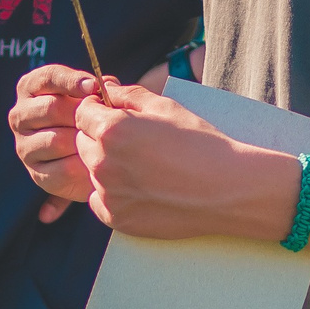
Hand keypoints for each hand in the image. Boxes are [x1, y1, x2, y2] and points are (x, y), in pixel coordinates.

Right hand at [11, 64, 112, 222]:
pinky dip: (84, 166)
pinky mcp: (37, 173)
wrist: (98, 161)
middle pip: (51, 108)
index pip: (48, 78)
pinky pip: (62, 169)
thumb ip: (101, 88)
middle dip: (81, 114)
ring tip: (104, 142)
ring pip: (56, 140)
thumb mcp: (98, 98)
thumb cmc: (95, 118)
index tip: (94, 87)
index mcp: (31, 88)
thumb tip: (107, 85)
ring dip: (83, 141)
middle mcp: (20, 115)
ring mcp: (25, 146)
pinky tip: (98, 163)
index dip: (71, 81)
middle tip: (105, 119)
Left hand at [74, 79, 299, 240]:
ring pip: (91, 172)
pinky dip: (113, 194)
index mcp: (112, 130)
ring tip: (143, 166)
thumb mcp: (166, 107)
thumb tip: (106, 89)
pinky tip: (142, 189)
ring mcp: (108, 193)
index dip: (97, 112)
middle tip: (133, 143)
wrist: (228, 189)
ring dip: (106, 166)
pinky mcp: (116, 218)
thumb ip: (129, 95)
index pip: (82, 114)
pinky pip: (99, 201)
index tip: (113, 116)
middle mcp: (103, 162)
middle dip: (98, 138)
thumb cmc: (201, 144)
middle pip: (82, 143)